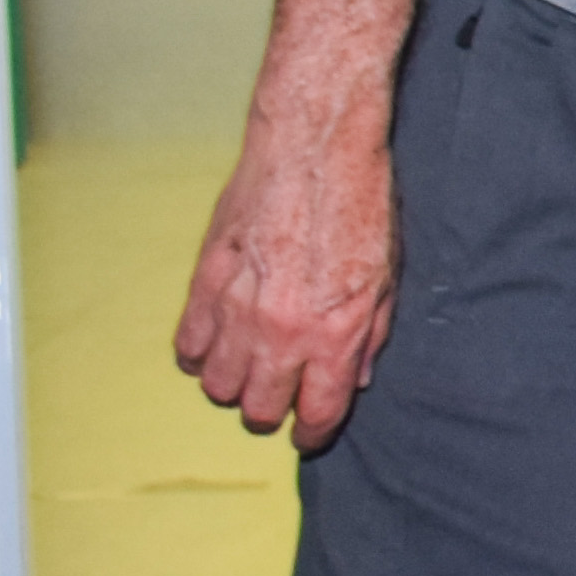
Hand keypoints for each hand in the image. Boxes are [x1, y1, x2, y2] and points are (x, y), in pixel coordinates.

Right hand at [175, 0, 421, 448]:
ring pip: (218, 385)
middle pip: (258, 410)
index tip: (311, 429)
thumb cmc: (360, 202)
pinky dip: (201, 351)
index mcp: (334, 333)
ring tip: (251, 362)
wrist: (315, 145)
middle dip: (273, 409)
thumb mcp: (388, 275)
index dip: (314, 430)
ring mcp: (237, 308)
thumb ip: (370, 334)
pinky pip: (188, 346)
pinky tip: (219, 338)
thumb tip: (355, 378)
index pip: (317, 415)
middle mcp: (282, 331)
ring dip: (235, 381)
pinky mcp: (204, 281)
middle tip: (283, 392)